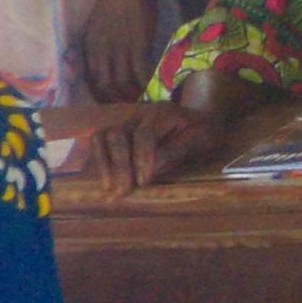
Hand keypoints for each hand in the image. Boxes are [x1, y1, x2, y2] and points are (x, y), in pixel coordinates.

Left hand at [82, 0, 169, 103]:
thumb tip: (105, 63)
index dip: (101, 94)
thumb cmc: (117, 1)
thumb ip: (98, 44)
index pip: (90, 78)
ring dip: (133, 94)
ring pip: (122, 82)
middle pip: (105, 85)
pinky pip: (140, 73)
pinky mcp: (138, 45)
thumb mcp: (98, 23)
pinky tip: (154, 87)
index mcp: (89, 44)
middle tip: (129, 106)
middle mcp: (100, 49)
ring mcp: (119, 48)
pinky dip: (146, 84)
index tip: (112, 101)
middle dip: (117, 99)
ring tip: (143, 100)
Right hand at [96, 102, 226, 186]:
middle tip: (124, 190)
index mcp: (163, 113)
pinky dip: (99, 159)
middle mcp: (140, 113)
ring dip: (104, 163)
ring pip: (103, 135)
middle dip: (120, 164)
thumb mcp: (199, 140)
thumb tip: (149, 171)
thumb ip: (175, 153)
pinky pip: (99, 140)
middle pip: (118, 134)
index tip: (143, 182)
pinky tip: (104, 178)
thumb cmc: (203, 132)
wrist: (200, 117)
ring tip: (109, 187)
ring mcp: (126, 120)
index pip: (144, 135)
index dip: (142, 159)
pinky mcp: (119, 129)